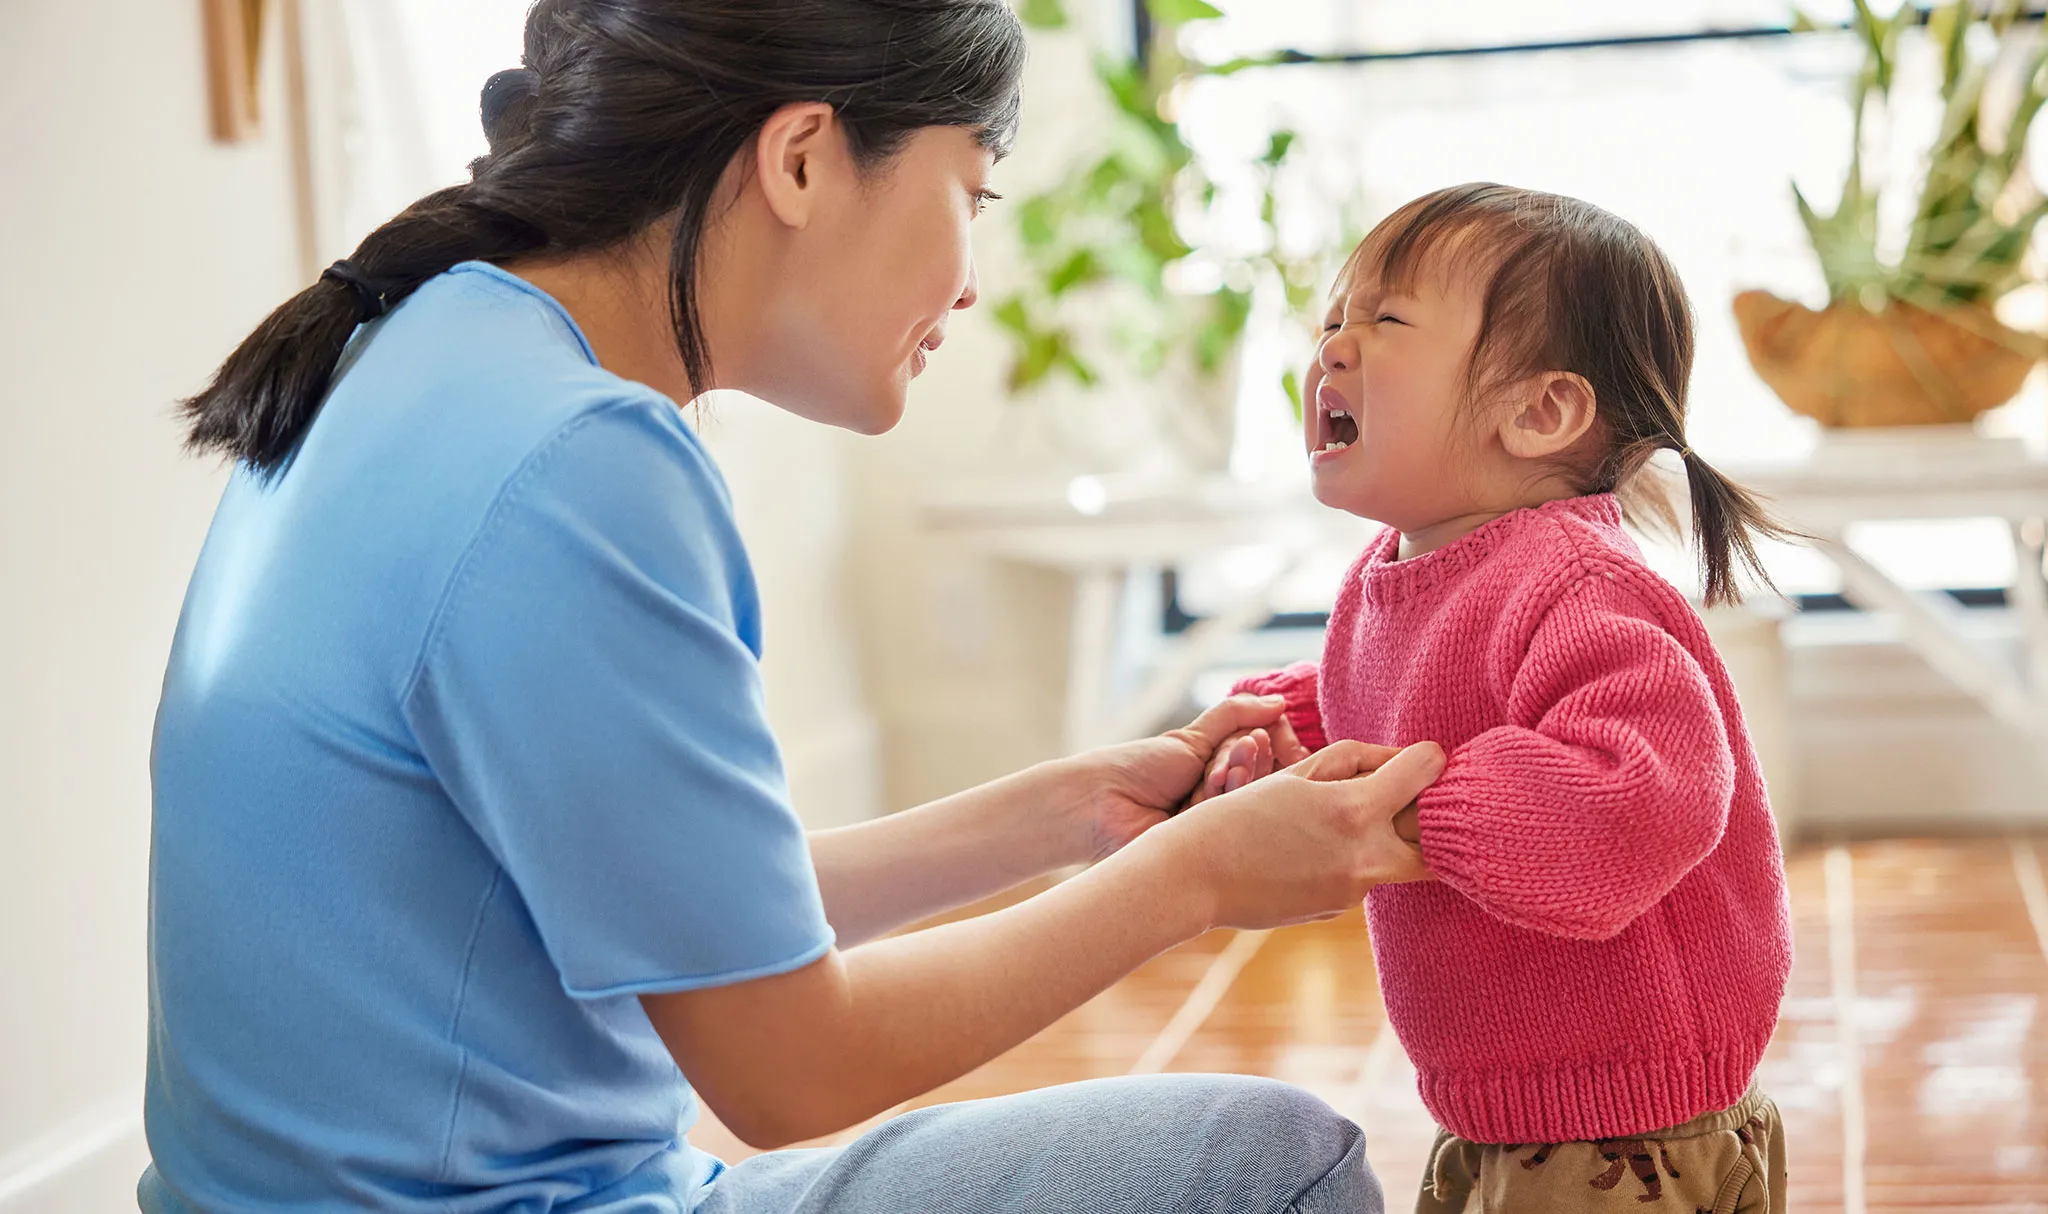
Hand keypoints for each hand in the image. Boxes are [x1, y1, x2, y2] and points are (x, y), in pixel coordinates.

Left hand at [1064, 695, 1300, 861]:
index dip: (1276, 744)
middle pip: (1264, 776)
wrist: (1103, 802)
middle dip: (1255, 756)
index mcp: (1220, 772)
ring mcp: (1219, 823)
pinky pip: (1235, 815)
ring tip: (1221, 767)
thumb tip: (1279, 702)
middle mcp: (1224, 799)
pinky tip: (1213, 782)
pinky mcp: (1213, 844)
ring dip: (1241, 772)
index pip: (1268, 756)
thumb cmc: (1140, 767)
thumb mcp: (1192, 738)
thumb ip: (1235, 716)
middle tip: (1246, 745)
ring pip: (1252, 795)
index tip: (1274, 738)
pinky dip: (1225, 793)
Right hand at [1149, 739, 1444, 931]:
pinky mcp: (1337, 908)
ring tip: (1366, 816)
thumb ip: (1354, 763)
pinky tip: (1316, 847)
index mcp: (1354, 810)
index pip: (1423, 773)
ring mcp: (1354, 890)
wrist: (1193, 878)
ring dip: (1396, 838)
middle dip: (1434, 815)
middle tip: (1420, 795)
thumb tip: (1402, 762)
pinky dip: (1355, 858)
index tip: (1429, 755)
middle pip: (1436, 838)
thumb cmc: (1237, 815)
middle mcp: (1365, 856)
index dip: (1431, 758)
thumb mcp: (1295, 776)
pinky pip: (1364, 877)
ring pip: (1402, 861)